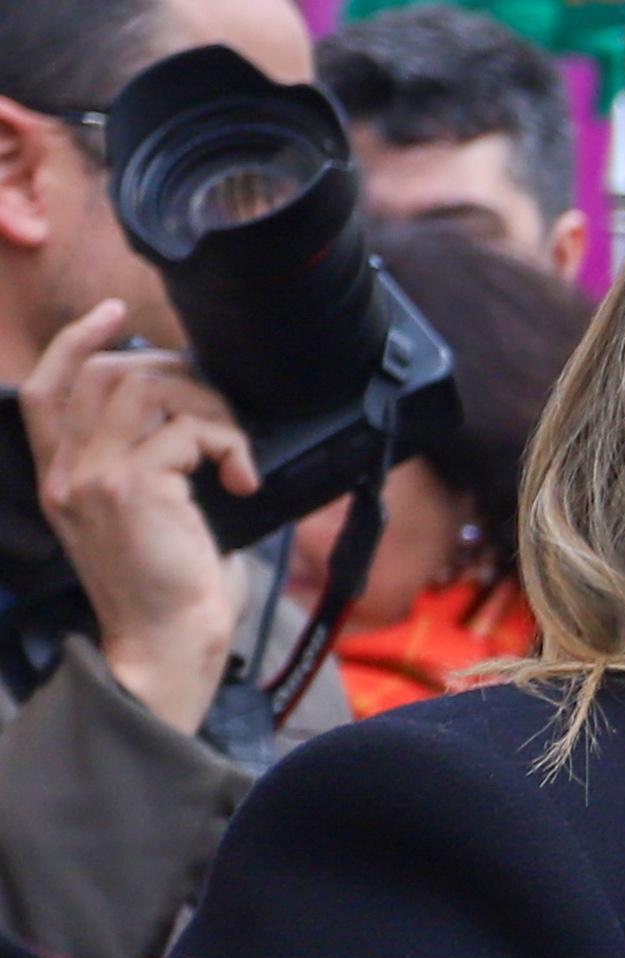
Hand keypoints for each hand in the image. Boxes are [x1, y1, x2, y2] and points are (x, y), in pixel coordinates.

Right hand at [22, 298, 245, 730]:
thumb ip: (149, 464)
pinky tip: (244, 478)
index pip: (46, 390)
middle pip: (103, 375)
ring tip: (234, 450)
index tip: (114, 312)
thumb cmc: (175, 588)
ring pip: (147, 391)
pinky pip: (186, 430)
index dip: (75, 342)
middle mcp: (65, 472)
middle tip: (219, 402)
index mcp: (62, 478)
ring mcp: (91, 476)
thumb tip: (192, 415)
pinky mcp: (129, 486)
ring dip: (208, 406)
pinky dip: (227, 442)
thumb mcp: (149, 517)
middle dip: (173, 372)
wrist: (168, 644)